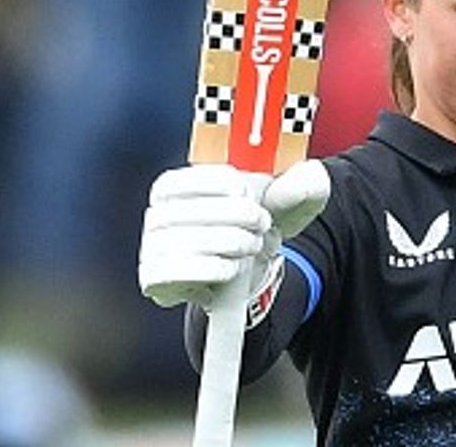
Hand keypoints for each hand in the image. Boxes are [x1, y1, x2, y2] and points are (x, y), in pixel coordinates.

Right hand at [138, 161, 330, 312]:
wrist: (248, 269)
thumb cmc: (257, 224)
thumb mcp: (285, 198)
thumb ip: (302, 182)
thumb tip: (304, 179)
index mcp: (173, 186)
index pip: (192, 177)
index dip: (226, 185)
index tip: (249, 192)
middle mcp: (155, 215)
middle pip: (194, 210)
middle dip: (239, 217)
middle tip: (262, 224)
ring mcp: (151, 248)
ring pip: (190, 241)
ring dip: (232, 244)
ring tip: (252, 246)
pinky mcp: (154, 278)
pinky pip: (179, 271)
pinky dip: (214, 268)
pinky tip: (232, 268)